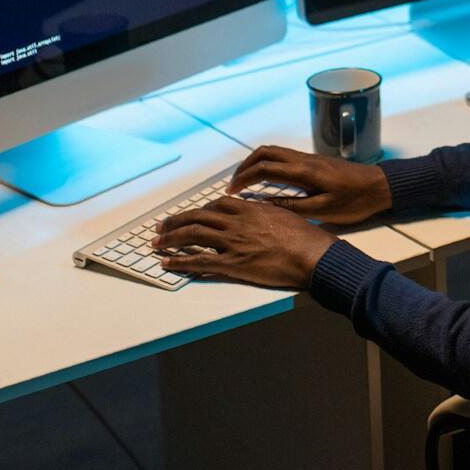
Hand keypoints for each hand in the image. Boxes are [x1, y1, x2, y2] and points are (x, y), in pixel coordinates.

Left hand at [152, 196, 335, 289]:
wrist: (313, 256)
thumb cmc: (305, 238)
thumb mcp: (284, 216)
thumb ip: (265, 213)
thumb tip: (256, 213)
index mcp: (250, 210)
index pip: (216, 205)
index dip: (200, 210)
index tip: (191, 215)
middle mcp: (237, 223)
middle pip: (198, 217)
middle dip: (176, 222)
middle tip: (161, 227)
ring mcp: (233, 243)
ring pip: (193, 235)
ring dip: (171, 239)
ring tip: (157, 243)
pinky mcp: (233, 264)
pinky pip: (199, 261)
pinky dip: (179, 261)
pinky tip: (167, 263)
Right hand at [228, 145, 391, 224]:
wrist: (379, 186)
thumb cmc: (354, 202)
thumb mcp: (323, 211)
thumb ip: (292, 207)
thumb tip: (263, 205)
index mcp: (304, 172)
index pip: (265, 169)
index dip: (244, 179)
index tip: (232, 192)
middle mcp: (303, 159)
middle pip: (265, 152)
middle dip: (245, 166)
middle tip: (234, 184)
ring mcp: (309, 157)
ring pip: (274, 151)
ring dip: (255, 162)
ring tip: (245, 180)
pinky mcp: (314, 161)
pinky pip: (283, 156)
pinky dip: (268, 163)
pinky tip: (266, 178)